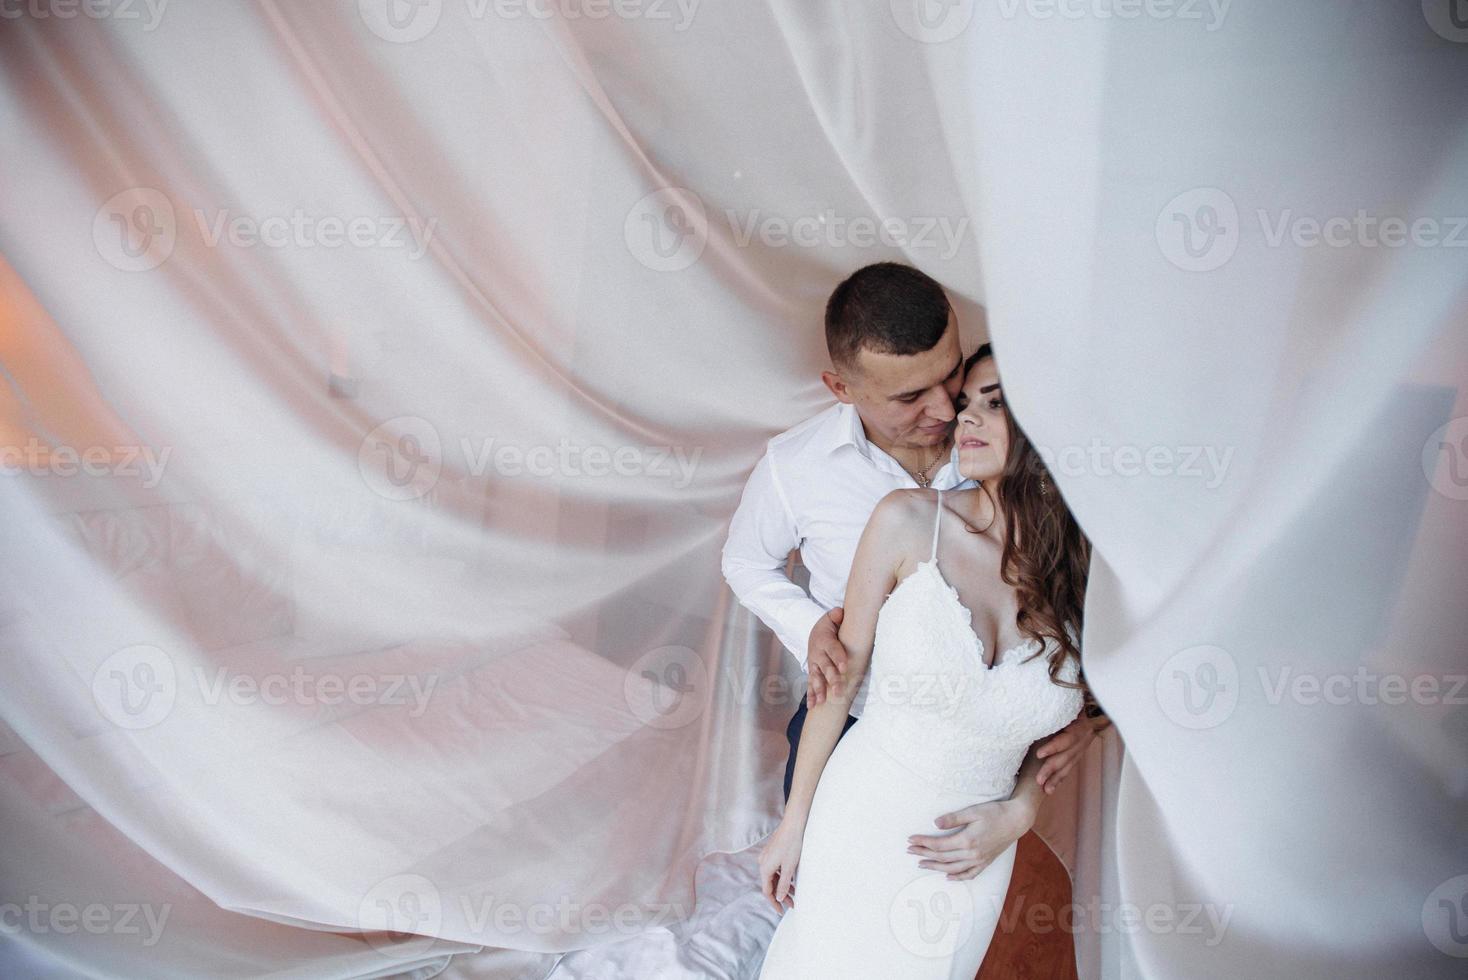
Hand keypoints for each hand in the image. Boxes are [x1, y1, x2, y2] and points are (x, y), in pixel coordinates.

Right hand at [758, 818, 803, 913]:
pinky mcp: (772, 852)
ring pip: (773, 877)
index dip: (774, 903)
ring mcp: (767, 857)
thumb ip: (783, 885)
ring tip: (794, 894)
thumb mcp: (789, 868)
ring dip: (782, 886)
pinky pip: (775, 869)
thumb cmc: (792, 845)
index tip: (781, 911)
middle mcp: (763, 863)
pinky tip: (791, 880)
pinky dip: (782, 877)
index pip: (767, 892)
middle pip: (770, 885)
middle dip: (780, 896)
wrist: (793, 824)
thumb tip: (779, 898)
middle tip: (791, 905)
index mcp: (765, 869)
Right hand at [804, 608, 846, 707]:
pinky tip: (813, 706)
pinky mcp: (812, 672)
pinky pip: (810, 684)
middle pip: (825, 667)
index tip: (844, 667)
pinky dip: (811, 695)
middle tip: (838, 691)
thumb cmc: (829, 627)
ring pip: (816, 678)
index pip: (833, 649)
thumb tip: (840, 613)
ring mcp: (814, 664)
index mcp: (824, 641)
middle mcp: (817, 654)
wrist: (815, 633)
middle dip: (831, 680)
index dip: (838, 658)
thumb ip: (836, 616)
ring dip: (819, 690)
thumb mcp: (831, 618)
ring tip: (823, 702)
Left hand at [906, 798, 1030, 880]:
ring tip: (921, 864)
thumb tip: (935, 824)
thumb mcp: (973, 811)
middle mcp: (972, 854)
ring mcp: (979, 860)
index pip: (938, 845)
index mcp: (967, 841)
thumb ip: (953, 819)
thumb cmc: (995, 812)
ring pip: (952, 868)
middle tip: (909, 851)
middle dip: (924, 854)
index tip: (910, 839)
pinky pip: (969, 874)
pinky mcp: (986, 862)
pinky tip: (948, 877)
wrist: (1017, 820)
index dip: (923, 842)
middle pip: (942, 857)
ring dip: (935, 867)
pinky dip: (957, 877)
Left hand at [1034, 713, 1098, 793]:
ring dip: (1056, 778)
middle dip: (1051, 769)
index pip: (1067, 739)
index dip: (1054, 747)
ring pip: (1068, 765)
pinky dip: (1060, 778)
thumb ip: (1057, 711)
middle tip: (1039, 779)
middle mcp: (1083, 738)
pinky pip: (1069, 767)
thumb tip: (1038, 711)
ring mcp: (1081, 747)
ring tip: (1046, 789)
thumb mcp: (1069, 706)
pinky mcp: (1078, 753)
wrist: (1095, 707)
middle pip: (1066, 756)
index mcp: (1081, 725)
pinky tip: (1051, 788)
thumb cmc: (1075, 704)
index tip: (1039, 754)